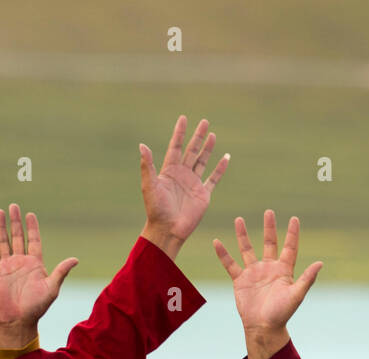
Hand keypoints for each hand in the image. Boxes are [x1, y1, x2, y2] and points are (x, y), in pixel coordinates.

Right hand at [0, 203, 77, 344]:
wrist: (18, 321)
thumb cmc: (37, 307)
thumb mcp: (51, 289)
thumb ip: (61, 272)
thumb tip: (75, 259)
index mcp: (34, 264)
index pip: (33, 240)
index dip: (32, 227)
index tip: (30, 214)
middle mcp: (20, 262)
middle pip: (17, 236)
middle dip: (15, 222)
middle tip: (13, 206)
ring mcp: (6, 266)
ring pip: (2, 242)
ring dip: (0, 227)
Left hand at [138, 116, 228, 258]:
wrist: (167, 229)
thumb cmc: (156, 209)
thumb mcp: (149, 185)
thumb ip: (147, 165)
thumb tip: (142, 145)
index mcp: (169, 171)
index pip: (175, 147)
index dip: (179, 133)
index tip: (183, 119)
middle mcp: (182, 175)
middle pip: (191, 151)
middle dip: (198, 136)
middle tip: (204, 122)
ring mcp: (193, 184)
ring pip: (202, 161)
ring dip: (207, 149)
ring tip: (212, 135)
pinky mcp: (203, 194)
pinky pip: (214, 178)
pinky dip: (220, 168)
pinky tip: (226, 157)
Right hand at [213, 210, 321, 336]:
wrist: (262, 327)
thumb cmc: (282, 313)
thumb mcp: (296, 295)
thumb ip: (307, 279)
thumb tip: (320, 263)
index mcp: (284, 270)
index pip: (289, 247)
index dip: (292, 233)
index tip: (294, 219)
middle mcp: (269, 268)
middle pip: (269, 243)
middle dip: (269, 228)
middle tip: (269, 212)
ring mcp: (253, 273)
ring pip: (247, 249)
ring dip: (243, 235)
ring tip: (239, 219)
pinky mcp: (240, 280)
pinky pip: (230, 264)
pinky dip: (223, 254)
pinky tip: (217, 242)